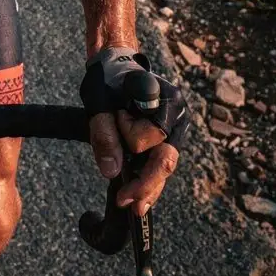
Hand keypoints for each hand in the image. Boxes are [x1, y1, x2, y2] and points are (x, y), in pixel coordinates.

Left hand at [80, 48, 186, 215]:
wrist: (115, 68)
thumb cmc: (107, 81)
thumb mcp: (98, 101)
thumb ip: (104, 134)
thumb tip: (112, 173)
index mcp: (164, 98)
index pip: (150, 132)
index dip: (128, 134)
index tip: (116, 120)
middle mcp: (177, 115)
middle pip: (164, 157)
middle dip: (145, 182)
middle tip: (125, 201)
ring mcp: (175, 129)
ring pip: (164, 166)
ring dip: (148, 187)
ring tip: (133, 207)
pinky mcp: (167, 140)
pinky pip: (160, 166)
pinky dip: (150, 183)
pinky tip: (141, 201)